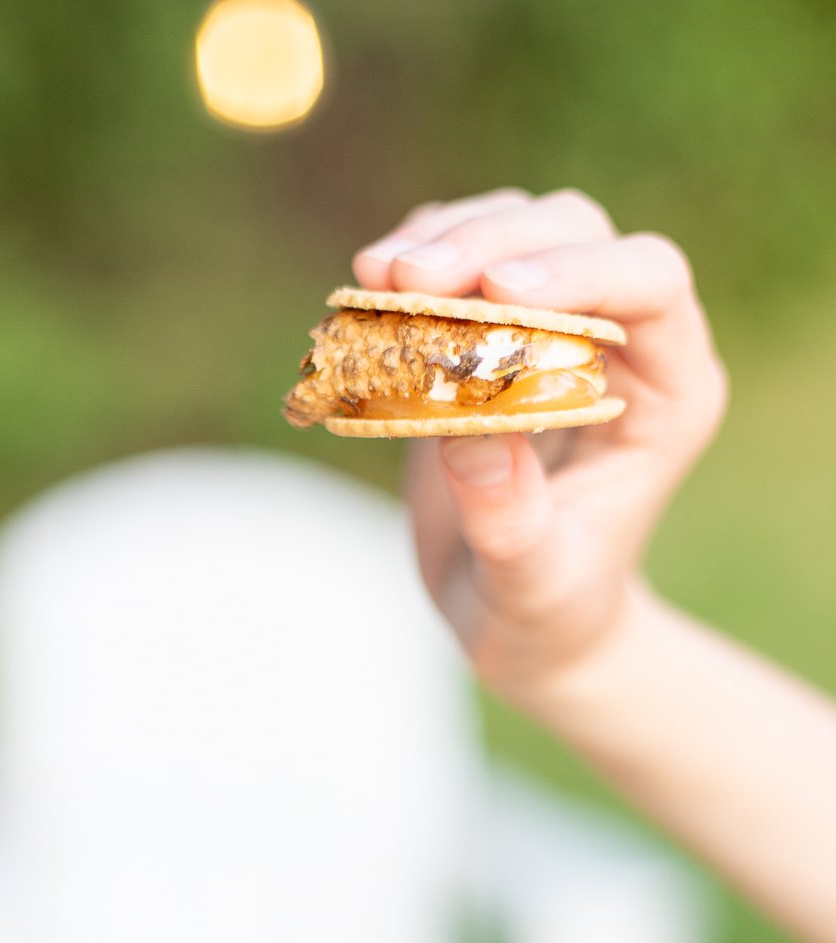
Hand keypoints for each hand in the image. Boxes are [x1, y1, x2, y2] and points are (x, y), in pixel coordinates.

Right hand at [353, 189, 727, 709]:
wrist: (520, 620)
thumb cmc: (546, 612)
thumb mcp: (534, 587)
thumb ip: (512, 524)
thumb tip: (469, 435)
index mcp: (668, 392)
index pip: (650, 285)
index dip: (579, 270)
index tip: (497, 288)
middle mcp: (623, 342)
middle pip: (575, 233)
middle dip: (489, 243)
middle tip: (405, 278)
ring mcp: (555, 325)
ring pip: (513, 229)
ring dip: (441, 240)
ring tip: (372, 279)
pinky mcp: (490, 333)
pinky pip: (459, 263)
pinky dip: (411, 264)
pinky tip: (367, 294)